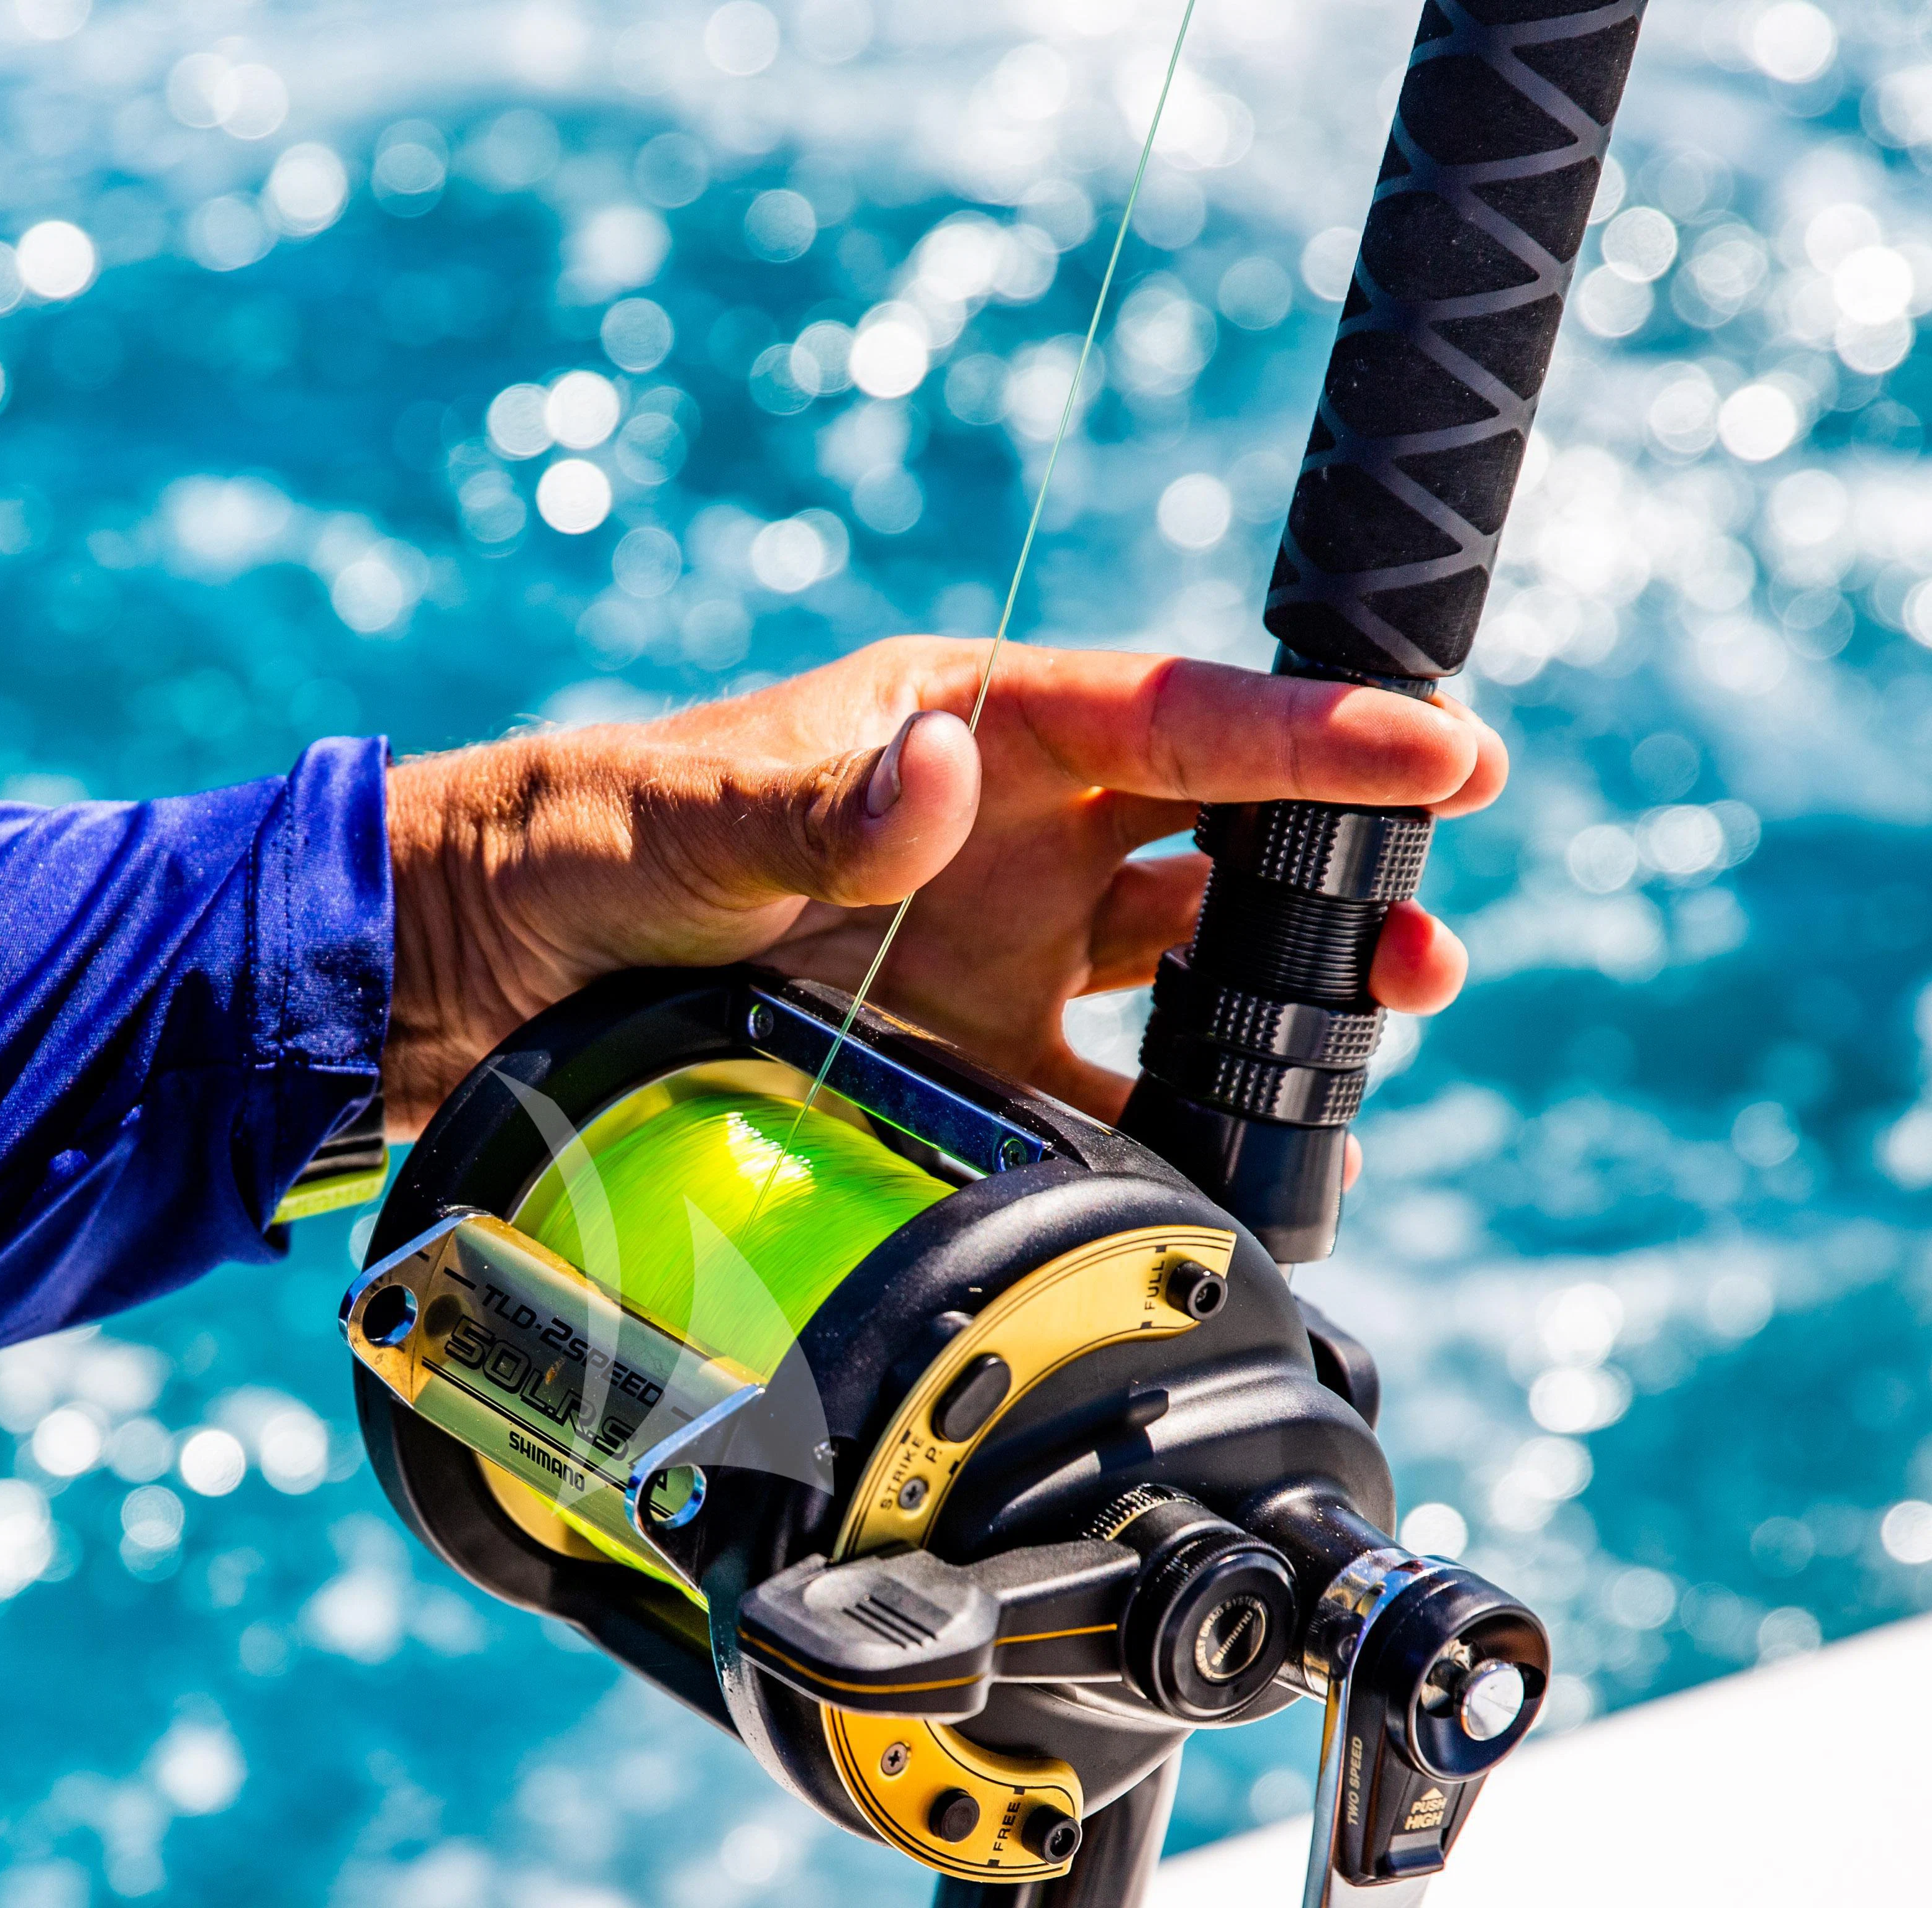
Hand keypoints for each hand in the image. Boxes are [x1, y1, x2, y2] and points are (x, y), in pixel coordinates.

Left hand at [379, 637, 1499, 1135]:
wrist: (487, 975)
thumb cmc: (586, 843)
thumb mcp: (691, 817)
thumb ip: (812, 806)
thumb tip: (929, 776)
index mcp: (972, 728)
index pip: (1181, 717)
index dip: (1317, 733)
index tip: (1445, 747)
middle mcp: (1012, 837)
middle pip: (1227, 841)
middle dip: (1342, 873)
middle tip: (1425, 934)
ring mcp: (998, 956)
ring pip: (1192, 967)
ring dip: (1289, 995)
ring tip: (1381, 1021)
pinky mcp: (965, 1068)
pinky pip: (1107, 1102)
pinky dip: (1176, 1135)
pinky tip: (1240, 1166)